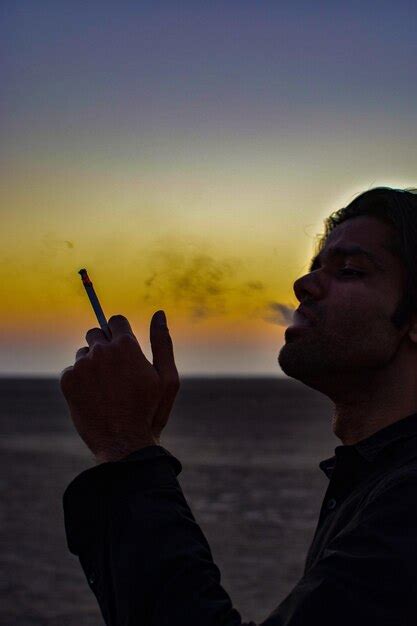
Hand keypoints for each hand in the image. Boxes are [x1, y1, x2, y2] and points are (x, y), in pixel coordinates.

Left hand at [60, 311, 179, 462]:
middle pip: (95, 332)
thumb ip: (162, 342)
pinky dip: (80, 382)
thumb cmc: (150, 411)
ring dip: (92, 365)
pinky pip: (71, 371)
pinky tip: (93, 399)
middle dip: (104, 346)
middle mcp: (101, 350)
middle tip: (115, 372)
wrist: (124, 445)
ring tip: (106, 390)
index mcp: (126, 346)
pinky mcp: (67, 380)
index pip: (115, 320)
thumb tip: (159, 313)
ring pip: (83, 353)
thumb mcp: (166, 377)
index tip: (123, 348)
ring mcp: (82, 365)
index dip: (120, 333)